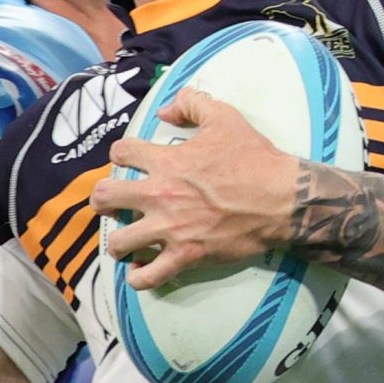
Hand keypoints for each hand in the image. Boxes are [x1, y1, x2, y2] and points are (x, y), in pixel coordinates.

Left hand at [91, 91, 303, 289]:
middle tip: (112, 205)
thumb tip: (167, 109)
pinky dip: (139, 277)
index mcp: (166, 161)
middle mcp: (160, 195)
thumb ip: (192, 105)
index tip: (127, 161)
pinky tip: (139, 271)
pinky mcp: (186, 255)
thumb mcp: (225, 118)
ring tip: (124, 243)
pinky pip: (149, 276)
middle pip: (105, 197)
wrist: (281, 199)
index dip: (120, 154)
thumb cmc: (254, 159)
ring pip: (120, 242)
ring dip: (117, 243)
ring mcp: (170, 229)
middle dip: (103, 200)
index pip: (121, 153)